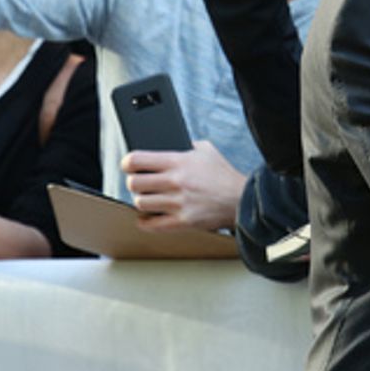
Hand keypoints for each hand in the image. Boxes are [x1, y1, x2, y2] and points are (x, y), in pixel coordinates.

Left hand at [121, 139, 244, 231]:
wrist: (242, 199)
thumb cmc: (223, 175)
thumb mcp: (206, 150)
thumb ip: (184, 146)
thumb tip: (165, 146)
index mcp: (179, 162)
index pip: (137, 160)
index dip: (128, 163)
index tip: (128, 166)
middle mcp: (176, 182)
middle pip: (134, 183)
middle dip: (134, 183)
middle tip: (139, 184)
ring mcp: (178, 203)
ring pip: (140, 203)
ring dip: (142, 201)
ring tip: (149, 199)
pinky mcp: (183, 221)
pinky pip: (151, 224)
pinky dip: (146, 222)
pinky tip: (149, 216)